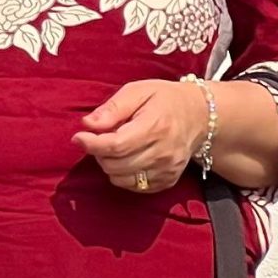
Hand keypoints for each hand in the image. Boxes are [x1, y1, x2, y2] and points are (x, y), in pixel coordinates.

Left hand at [75, 78, 208, 193]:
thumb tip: (88, 124)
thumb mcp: (138, 91)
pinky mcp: (168, 181)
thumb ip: (113, 108)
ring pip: (122, 179)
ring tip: (113, 147)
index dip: (92, 144)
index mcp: (155, 126)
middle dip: (98, 153)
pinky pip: (135, 187)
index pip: (116, 145)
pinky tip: (126, 158)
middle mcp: (163, 153)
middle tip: (97, 137)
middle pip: (116, 165)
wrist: (199, 116)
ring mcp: (167, 170)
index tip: (78, 137)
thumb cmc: (164, 99)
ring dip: (109, 165)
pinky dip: (123, 175)